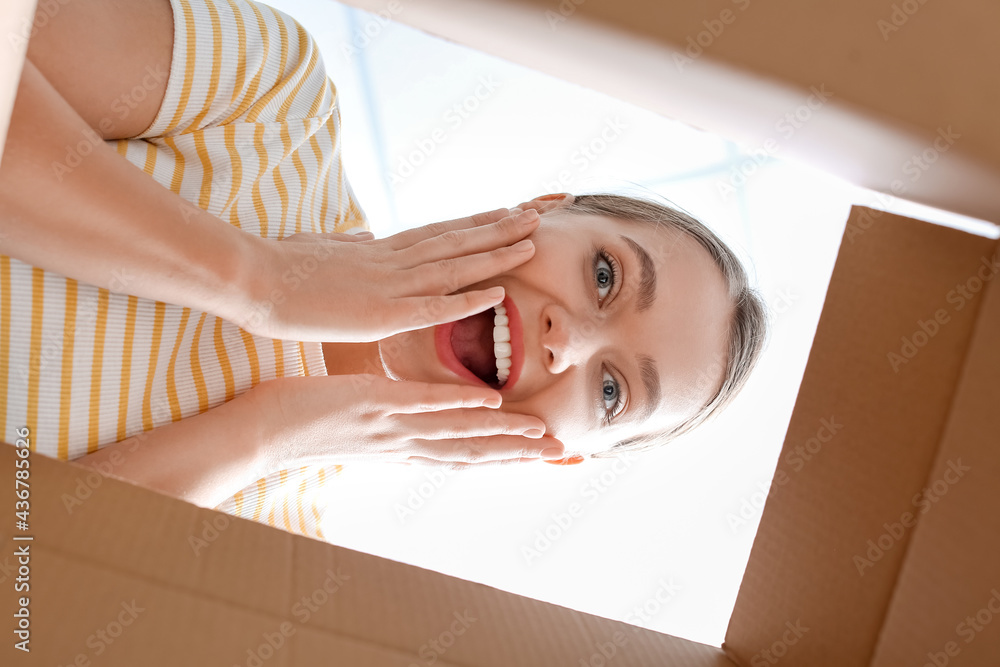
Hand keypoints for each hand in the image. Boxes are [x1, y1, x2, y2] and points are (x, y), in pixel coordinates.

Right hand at [238, 207, 540, 342]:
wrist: (251, 277)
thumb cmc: (278, 265)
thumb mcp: (321, 248)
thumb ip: (350, 243)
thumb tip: (366, 234)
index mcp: (380, 249)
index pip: (437, 232)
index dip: (472, 224)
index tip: (502, 212)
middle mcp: (392, 260)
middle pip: (455, 240)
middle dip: (497, 228)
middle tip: (534, 215)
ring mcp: (389, 284)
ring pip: (454, 266)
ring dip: (493, 254)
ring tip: (530, 241)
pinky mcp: (381, 313)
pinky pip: (432, 306)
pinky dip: (466, 299)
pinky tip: (497, 293)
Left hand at [248, 374, 565, 469]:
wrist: (261, 431)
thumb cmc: (310, 421)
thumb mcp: (364, 417)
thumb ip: (397, 411)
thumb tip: (415, 405)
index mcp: (404, 446)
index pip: (463, 454)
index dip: (506, 454)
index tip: (544, 455)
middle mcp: (404, 444)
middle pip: (471, 452)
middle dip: (519, 454)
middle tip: (564, 454)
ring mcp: (390, 427)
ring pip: (457, 434)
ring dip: (502, 435)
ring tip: (542, 434)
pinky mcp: (371, 406)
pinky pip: (420, 406)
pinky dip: (456, 406)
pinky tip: (488, 404)